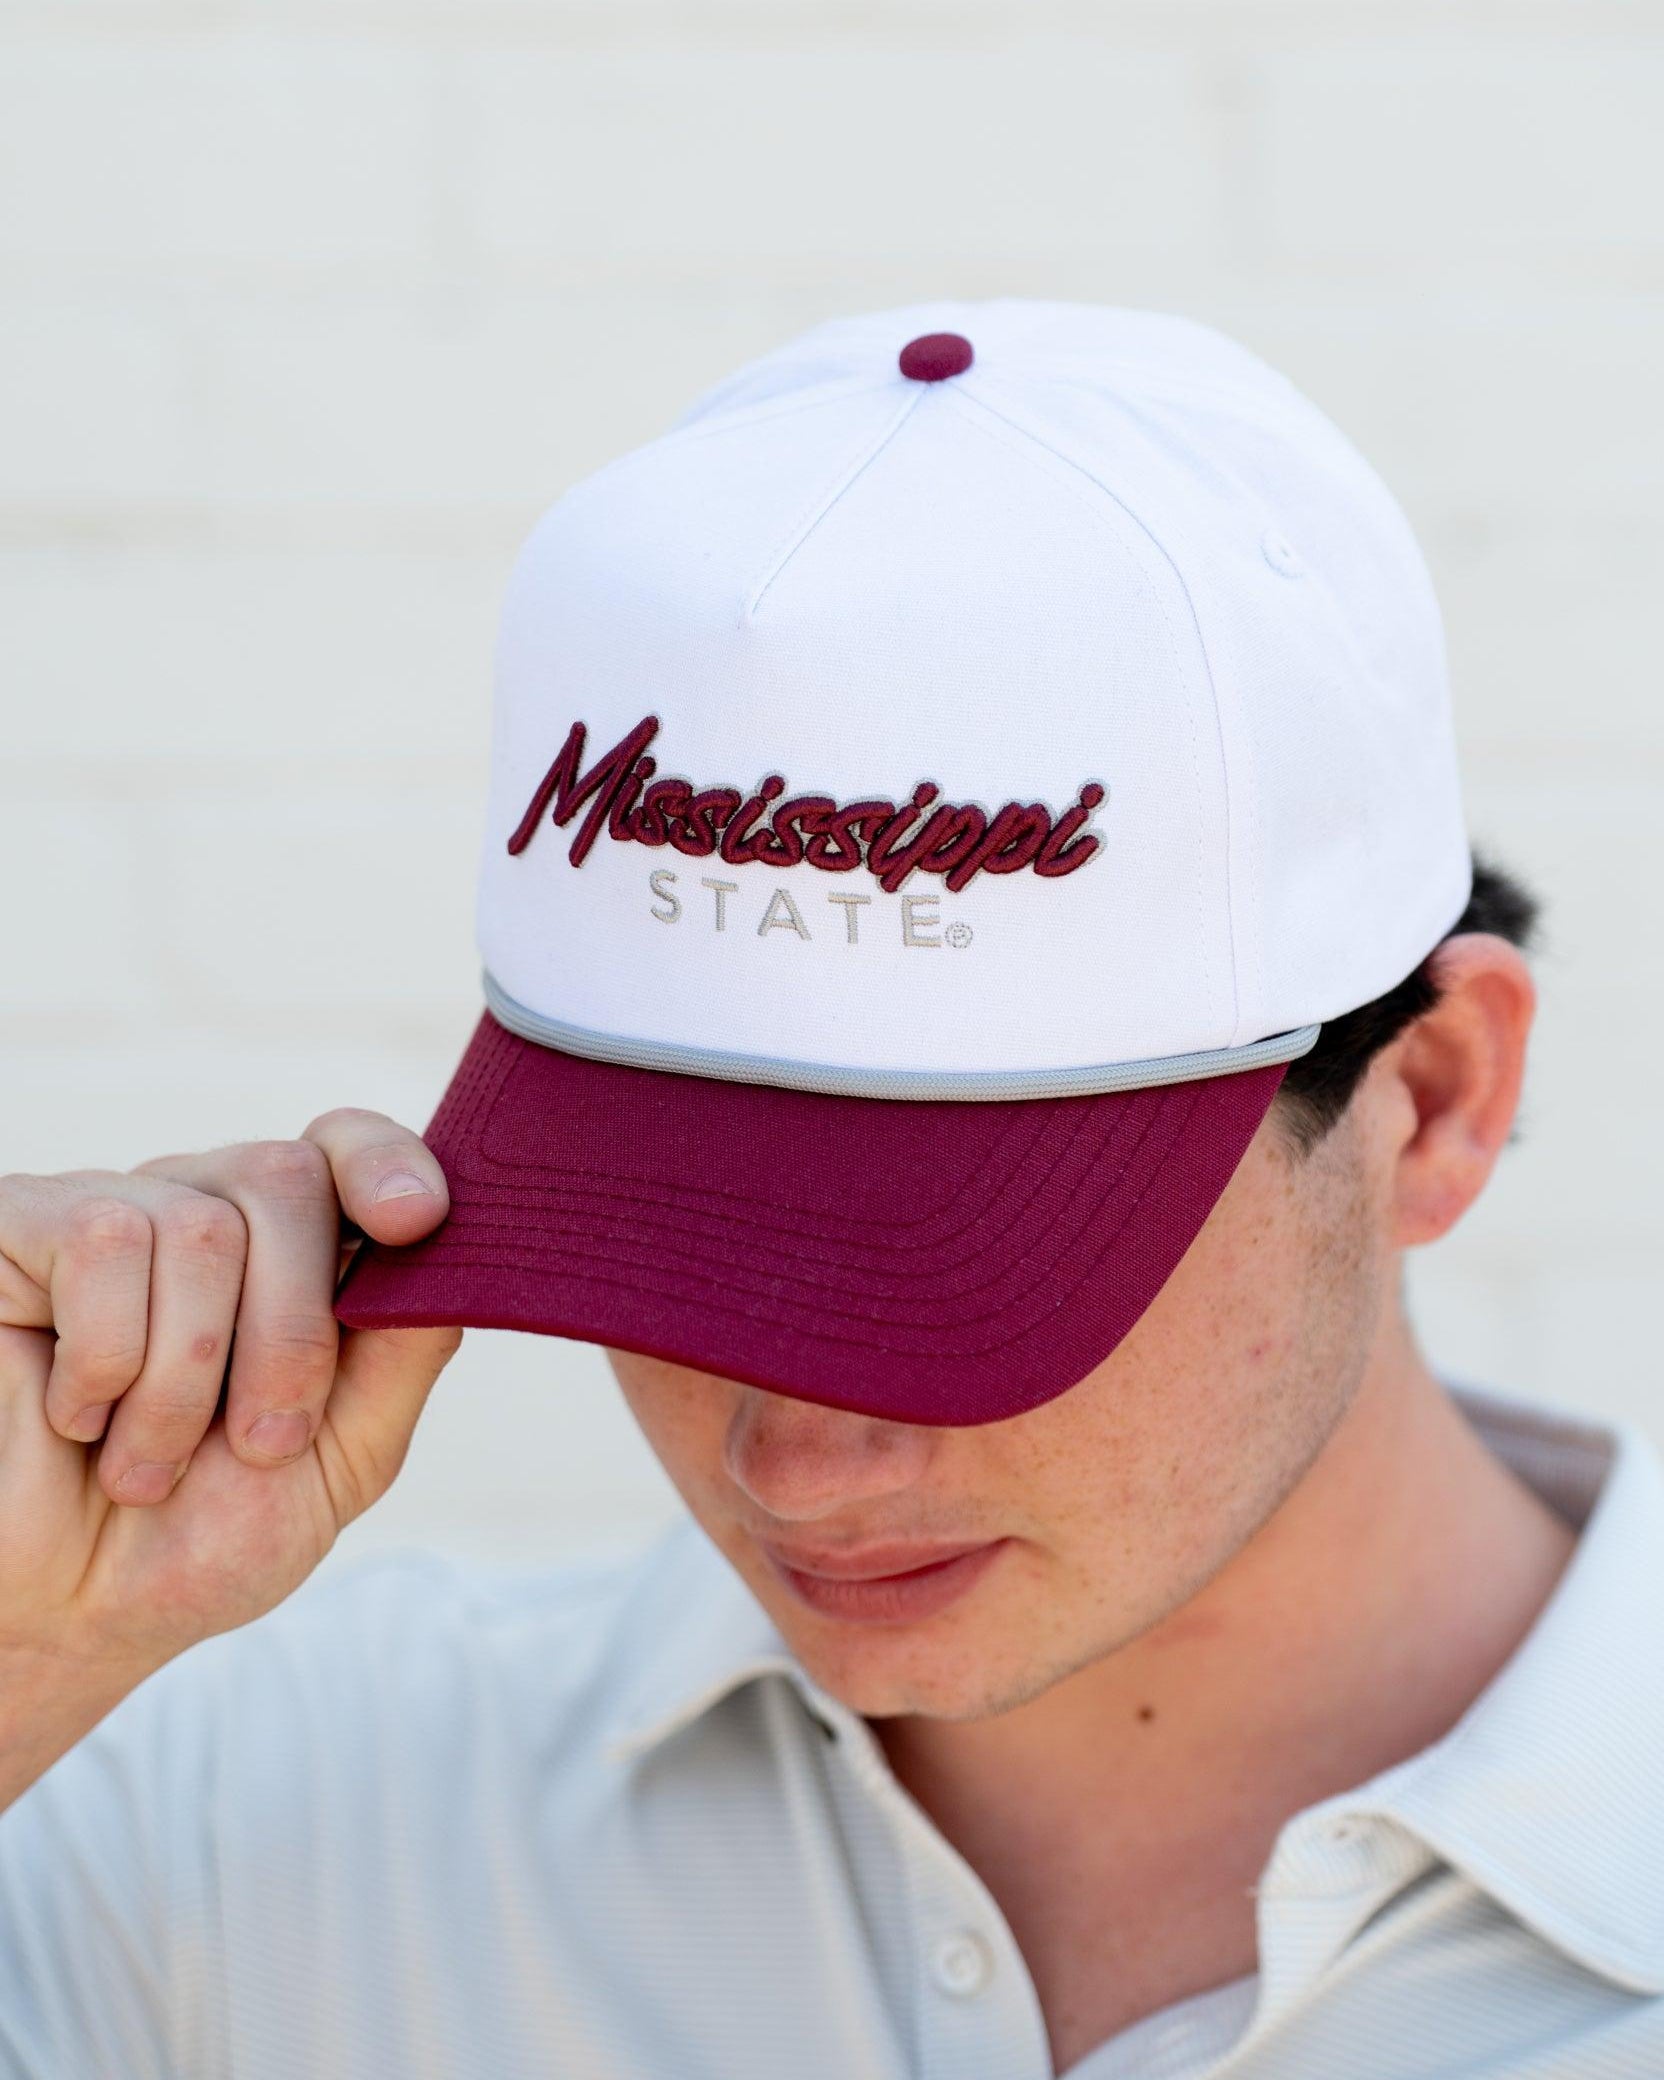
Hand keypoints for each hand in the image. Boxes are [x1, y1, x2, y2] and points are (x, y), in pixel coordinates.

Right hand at [0, 1110, 462, 1678]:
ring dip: (190, 1379)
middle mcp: (198, 1213)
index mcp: (284, 1256)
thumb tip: (462, 1257)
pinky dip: (109, 1359)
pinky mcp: (21, 1229)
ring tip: (150, 1462)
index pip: (342, 1147)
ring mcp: (107, 1214)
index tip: (417, 1219)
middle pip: (287, 1177)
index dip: (384, 1162)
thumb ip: (403, 1358)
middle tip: (261, 1439)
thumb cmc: (194, 1540)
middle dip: (294, 1330)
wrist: (59, 1619)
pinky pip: (104, 1242)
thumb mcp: (338, 1461)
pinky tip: (78, 1417)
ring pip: (202, 1227)